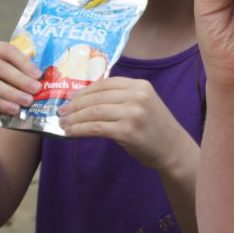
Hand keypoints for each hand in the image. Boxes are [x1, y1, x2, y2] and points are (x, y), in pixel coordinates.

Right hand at [0, 41, 42, 118]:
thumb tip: (40, 76)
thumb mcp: (0, 71)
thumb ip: (15, 68)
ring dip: (12, 94)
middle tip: (36, 90)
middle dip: (20, 79)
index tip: (38, 74)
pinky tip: (13, 109)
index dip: (23, 62)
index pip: (5, 49)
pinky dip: (0, 104)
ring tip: (28, 102)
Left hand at [57, 76, 195, 171]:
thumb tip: (87, 98)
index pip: (105, 83)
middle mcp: (137, 96)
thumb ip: (122, 97)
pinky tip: (71, 133)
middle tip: (61, 112)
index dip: (84, 90)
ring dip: (74, 118)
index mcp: (140, 85)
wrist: (172, 148)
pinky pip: (95, 128)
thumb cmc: (155, 127)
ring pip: (93, 112)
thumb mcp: (143, 103)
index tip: (70, 97)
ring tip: (63, 124)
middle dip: (75, 105)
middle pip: (97, 97)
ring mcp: (132, 113)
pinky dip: (79, 130)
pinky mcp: (126, 131)